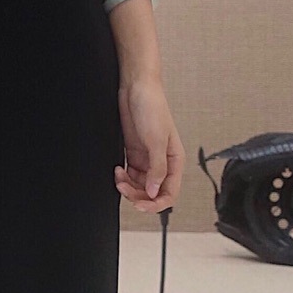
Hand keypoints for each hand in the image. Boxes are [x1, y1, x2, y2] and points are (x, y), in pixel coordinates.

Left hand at [114, 75, 182, 213]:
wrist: (136, 88)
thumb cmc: (153, 107)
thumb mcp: (156, 141)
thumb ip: (157, 169)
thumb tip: (154, 192)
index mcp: (175, 161)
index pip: (170, 192)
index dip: (156, 203)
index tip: (142, 205)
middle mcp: (162, 162)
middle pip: (153, 192)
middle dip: (138, 195)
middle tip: (125, 190)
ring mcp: (148, 158)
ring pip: (140, 185)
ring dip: (128, 187)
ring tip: (119, 178)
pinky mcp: (135, 153)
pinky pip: (130, 175)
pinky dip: (123, 178)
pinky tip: (118, 171)